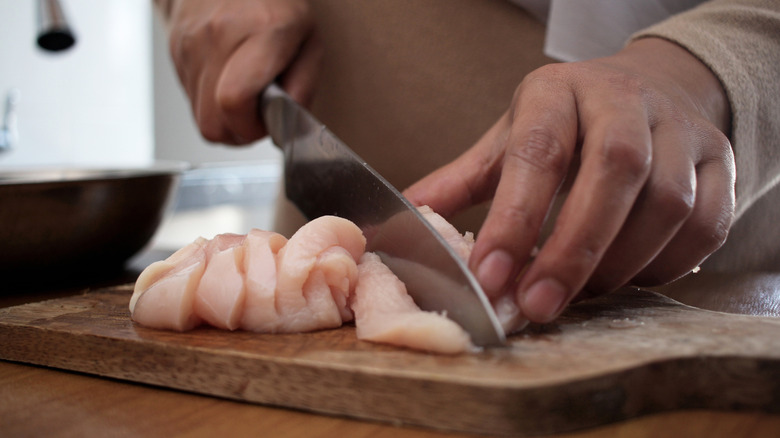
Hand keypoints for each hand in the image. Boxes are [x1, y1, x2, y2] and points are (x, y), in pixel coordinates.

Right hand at [163, 0, 321, 144]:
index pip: (235, 101)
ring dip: (224, 121)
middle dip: (238, 134)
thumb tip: (287, 127)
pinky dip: (210, 103)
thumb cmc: (277, 5)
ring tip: (245, 99)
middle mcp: (219, 35)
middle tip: (257, 120)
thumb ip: (302, 88)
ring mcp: (191, 42)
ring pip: (198, 116)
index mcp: (262, 31)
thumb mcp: (310, 42)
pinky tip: (227, 83)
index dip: (251, 128)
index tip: (267, 124)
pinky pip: (190, 98)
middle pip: (212, 122)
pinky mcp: (176, 48)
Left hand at [404, 38, 734, 322]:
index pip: (538, 151)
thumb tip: (401, 218)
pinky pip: (707, 224)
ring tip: (578, 294)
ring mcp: (681, 129)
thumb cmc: (565, 125)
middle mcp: (624, 101)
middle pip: (615, 171)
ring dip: (619, 263)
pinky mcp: (720, 162)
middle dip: (574, 249)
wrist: (645, 91)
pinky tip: (628, 278)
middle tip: (538, 305)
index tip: (490, 276)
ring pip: (667, 202)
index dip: (515, 219)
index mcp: (558, 92)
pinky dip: (665, 265)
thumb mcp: (508, 140)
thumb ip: (460, 182)